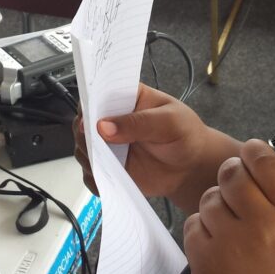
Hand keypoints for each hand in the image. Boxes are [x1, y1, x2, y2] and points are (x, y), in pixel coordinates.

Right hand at [73, 84, 232, 209]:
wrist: (192, 167)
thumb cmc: (184, 135)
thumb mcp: (169, 121)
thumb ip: (138, 122)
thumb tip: (104, 127)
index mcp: (125, 98)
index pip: (97, 94)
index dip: (88, 103)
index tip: (87, 116)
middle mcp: (111, 121)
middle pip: (82, 123)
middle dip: (83, 133)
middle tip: (93, 142)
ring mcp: (108, 146)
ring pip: (83, 150)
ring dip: (88, 157)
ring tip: (103, 163)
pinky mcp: (109, 169)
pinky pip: (93, 175)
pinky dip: (95, 179)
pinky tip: (107, 179)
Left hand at [184, 140, 274, 273]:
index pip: (269, 163)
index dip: (257, 150)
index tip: (254, 150)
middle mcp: (262, 226)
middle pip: (233, 174)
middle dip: (234, 171)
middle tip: (239, 178)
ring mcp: (229, 245)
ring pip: (210, 197)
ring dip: (219, 199)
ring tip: (231, 214)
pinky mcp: (204, 264)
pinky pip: (194, 225)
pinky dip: (204, 226)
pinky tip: (220, 238)